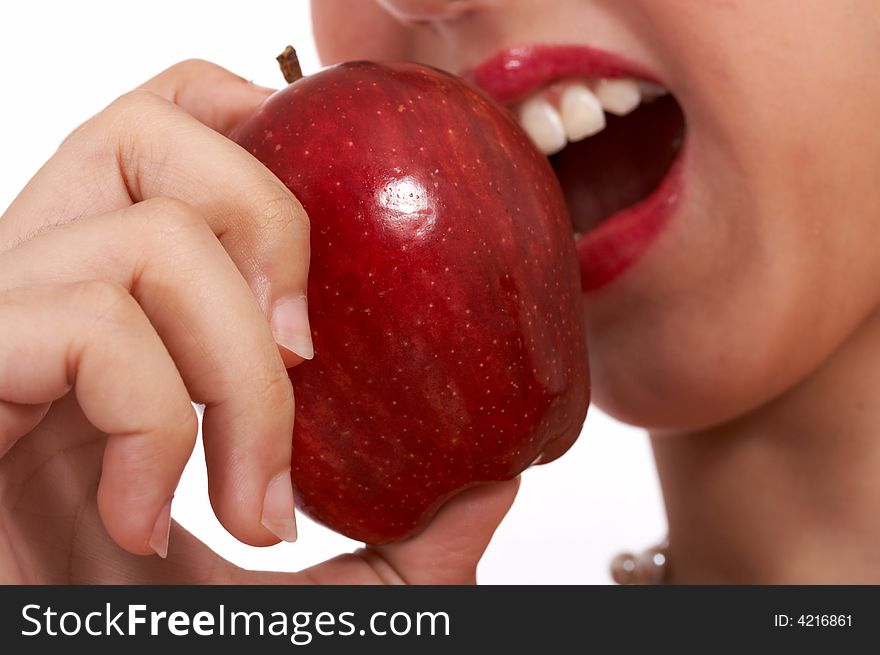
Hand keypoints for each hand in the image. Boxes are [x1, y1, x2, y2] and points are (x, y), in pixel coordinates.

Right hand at [0, 60, 517, 583]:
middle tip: (308, 356)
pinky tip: (143, 521)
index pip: (167, 146)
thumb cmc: (154, 637)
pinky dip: (156, 421)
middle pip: (148, 131)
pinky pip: (84, 322)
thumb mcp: (321, 594)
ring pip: (143, 231)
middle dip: (268, 222)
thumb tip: (498, 471)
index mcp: (116, 320)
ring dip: (238, 371)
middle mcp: (48, 302)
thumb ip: (409, 537)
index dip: (256, 151)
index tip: (335, 276)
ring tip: (242, 492)